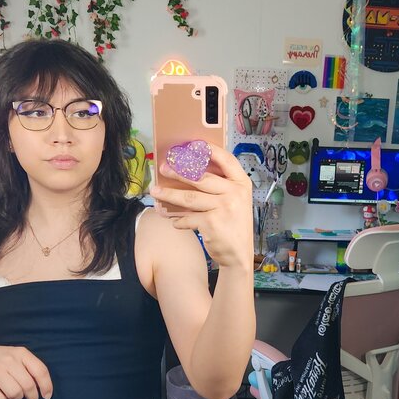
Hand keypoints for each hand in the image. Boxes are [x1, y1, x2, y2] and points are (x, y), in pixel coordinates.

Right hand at [0, 345, 53, 398]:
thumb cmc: (3, 360)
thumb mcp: (18, 356)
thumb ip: (31, 368)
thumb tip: (45, 391)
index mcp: (20, 353)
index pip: (40, 371)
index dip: (46, 386)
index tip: (47, 396)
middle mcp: (8, 360)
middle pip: (28, 385)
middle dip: (33, 397)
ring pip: (15, 393)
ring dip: (18, 398)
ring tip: (16, 396)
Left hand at [150, 143, 253, 268]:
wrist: (239, 255)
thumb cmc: (233, 225)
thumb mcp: (236, 201)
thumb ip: (222, 186)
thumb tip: (190, 171)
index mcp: (242, 184)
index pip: (227, 160)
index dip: (211, 150)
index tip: (194, 143)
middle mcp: (235, 193)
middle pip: (201, 177)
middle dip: (178, 172)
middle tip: (163, 168)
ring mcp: (224, 208)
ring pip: (190, 197)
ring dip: (170, 194)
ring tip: (156, 192)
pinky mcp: (212, 223)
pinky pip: (188, 217)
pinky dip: (179, 220)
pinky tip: (174, 221)